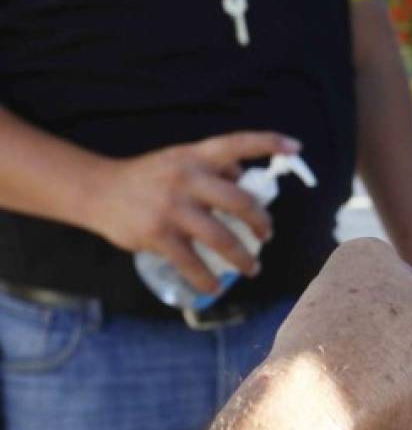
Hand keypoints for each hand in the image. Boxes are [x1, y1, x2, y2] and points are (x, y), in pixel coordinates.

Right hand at [85, 132, 299, 292]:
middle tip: (267, 235)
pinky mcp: (158, 235)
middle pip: (241, 202)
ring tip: (253, 269)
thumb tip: (245, 178)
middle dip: (261, 223)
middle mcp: (187, 178)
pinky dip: (208, 279)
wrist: (99, 190)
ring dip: (243, 259)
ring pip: (222, 239)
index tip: (295, 147)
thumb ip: (213, 167)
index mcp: (195, 156)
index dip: (268, 143)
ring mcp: (172, 208)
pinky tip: (216, 286)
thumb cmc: (150, 176)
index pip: (237, 143)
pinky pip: (191, 263)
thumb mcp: (180, 159)